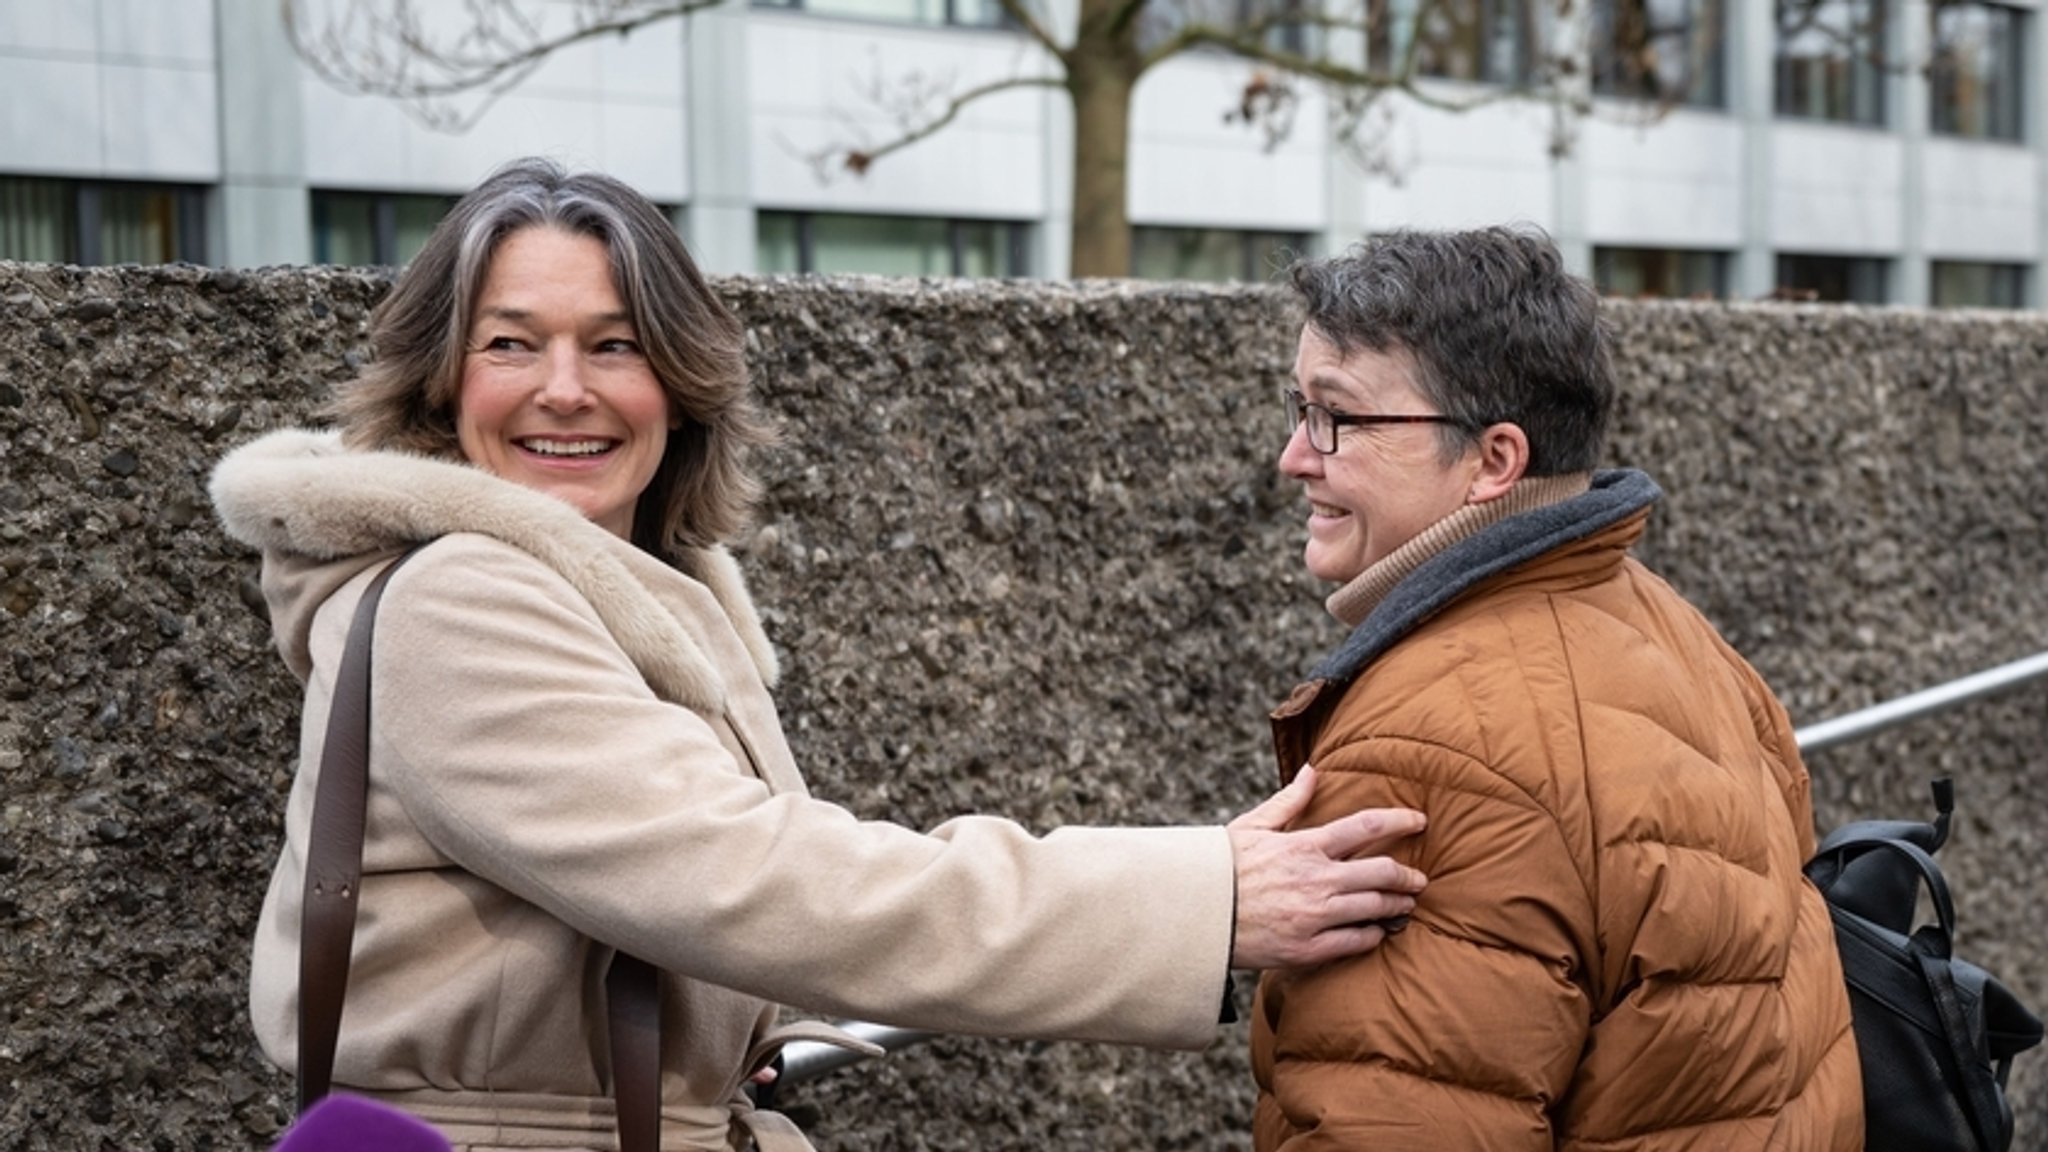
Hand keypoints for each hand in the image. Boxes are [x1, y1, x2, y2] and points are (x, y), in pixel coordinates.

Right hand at [1225, 765, 1426, 969]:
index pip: (1366, 827)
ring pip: (1375, 909)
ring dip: (1397, 906)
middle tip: (1419, 879)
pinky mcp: (1308, 949)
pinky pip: (1356, 942)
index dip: (1400, 821)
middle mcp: (1316, 880)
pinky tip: (1377, 931)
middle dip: (1408, 876)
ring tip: (1405, 905)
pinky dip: (1374, 935)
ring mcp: (1314, 917)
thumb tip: (1312, 771)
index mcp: (1304, 846)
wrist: (1196, 915)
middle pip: (1382, 872)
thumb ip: (1288, 801)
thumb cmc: (1221, 867)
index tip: (1420, 821)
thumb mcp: (1252, 826)